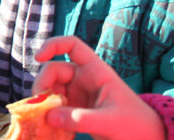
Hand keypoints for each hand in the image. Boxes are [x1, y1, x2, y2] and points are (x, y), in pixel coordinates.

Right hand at [32, 36, 165, 139]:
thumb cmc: (136, 126)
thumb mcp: (110, 123)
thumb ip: (81, 120)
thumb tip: (49, 116)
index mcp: (96, 72)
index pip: (72, 46)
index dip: (53, 45)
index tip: (38, 58)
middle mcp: (85, 79)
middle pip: (55, 70)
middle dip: (43, 84)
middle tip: (37, 105)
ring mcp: (79, 95)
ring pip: (52, 90)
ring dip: (43, 102)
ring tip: (42, 120)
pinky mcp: (76, 111)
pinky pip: (56, 108)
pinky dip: (49, 115)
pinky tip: (49, 128)